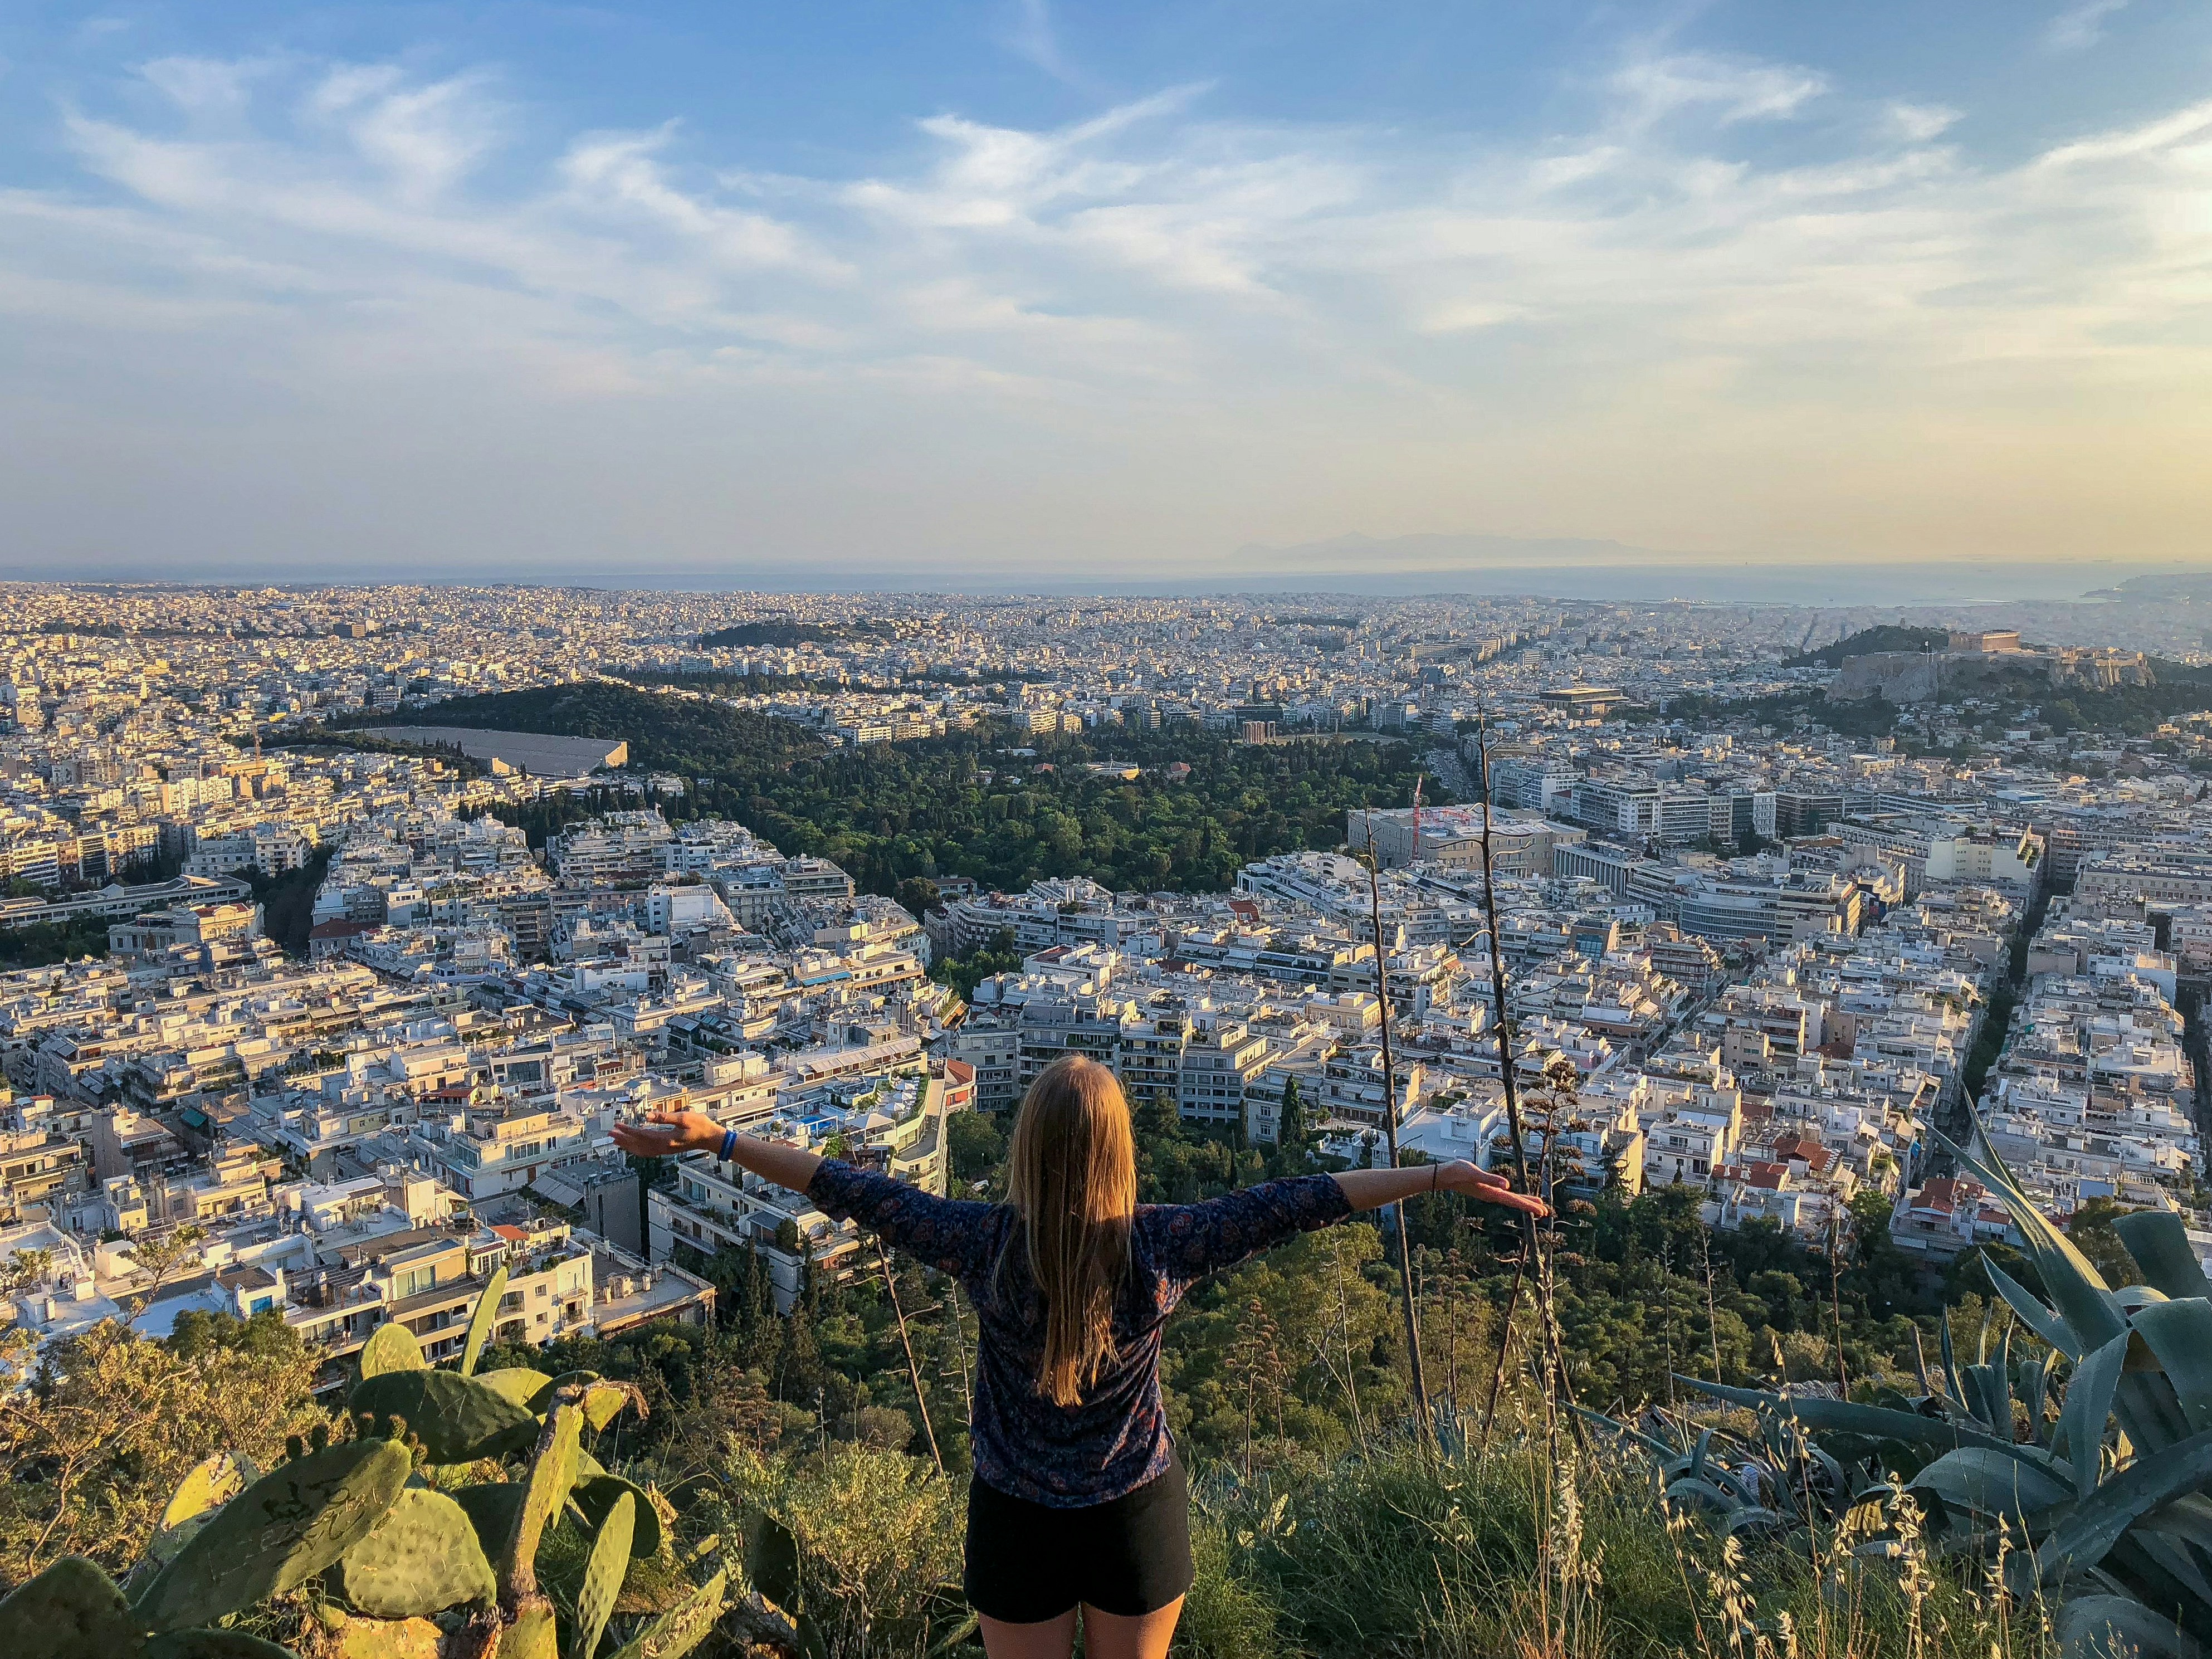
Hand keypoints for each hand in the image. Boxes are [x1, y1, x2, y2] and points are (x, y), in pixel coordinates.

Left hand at [610, 1109, 724, 1157]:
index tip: (617, 1126)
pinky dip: (637, 1149)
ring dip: (628, 1145)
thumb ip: (665, 1117)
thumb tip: (647, 1116)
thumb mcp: (684, 1118)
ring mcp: (665, 1150)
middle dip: (623, 1139)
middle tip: (611, 1134)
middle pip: (638, 1146)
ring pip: (641, 1151)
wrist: (711, 1139)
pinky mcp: (667, 1150)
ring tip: (617, 1141)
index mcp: (666, 1140)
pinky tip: (633, 1146)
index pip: (642, 1136)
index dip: (628, 1131)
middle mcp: (663, 1148)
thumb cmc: (700, 1126)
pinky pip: (647, 1152)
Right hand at [1433, 1160, 1550, 1217]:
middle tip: (1546, 1212)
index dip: (1528, 1205)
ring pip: (1510, 1199)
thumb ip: (1490, 1179)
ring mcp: (1489, 1193)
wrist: (1443, 1176)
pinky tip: (1514, 1195)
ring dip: (1523, 1202)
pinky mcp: (1486, 1189)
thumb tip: (1507, 1185)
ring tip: (1537, 1205)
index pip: (1514, 1200)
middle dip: (1530, 1207)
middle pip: (1515, 1202)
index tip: (1542, 1211)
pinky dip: (1514, 1196)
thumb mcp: (1474, 1173)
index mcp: (1492, 1193)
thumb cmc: (1458, 1173)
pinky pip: (1504, 1195)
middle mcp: (1492, 1195)